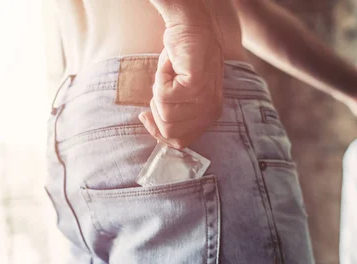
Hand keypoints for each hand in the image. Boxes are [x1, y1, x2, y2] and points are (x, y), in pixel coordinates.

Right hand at [139, 24, 223, 148]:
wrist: (192, 28)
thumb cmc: (182, 60)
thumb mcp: (179, 93)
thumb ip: (173, 114)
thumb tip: (150, 126)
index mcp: (209, 116)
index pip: (180, 141)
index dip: (158, 132)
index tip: (146, 116)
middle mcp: (210, 112)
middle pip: (169, 130)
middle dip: (156, 109)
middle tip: (164, 86)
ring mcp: (205, 100)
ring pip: (164, 112)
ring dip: (158, 90)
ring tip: (170, 75)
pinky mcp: (196, 86)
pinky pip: (163, 95)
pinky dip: (159, 78)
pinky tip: (171, 67)